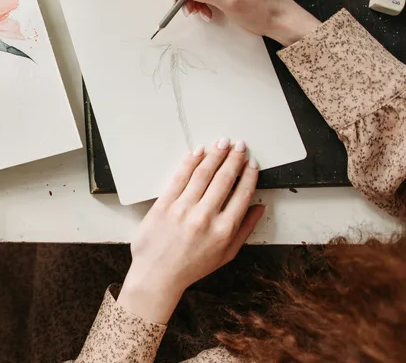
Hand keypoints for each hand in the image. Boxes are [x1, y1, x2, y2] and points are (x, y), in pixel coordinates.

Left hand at [117, 139, 265, 323]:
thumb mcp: (226, 254)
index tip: (252, 163)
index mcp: (224, 230)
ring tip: (222, 143)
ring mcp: (182, 210)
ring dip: (215, 155)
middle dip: (234, 159)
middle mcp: (204, 217)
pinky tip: (198, 152)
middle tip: (240, 145)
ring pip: (202, 174)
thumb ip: (245, 229)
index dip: (249, 175)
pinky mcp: (163, 205)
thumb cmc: (192, 266)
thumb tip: (259, 207)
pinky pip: (179, 178)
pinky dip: (190, 162)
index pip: (242, 194)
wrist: (157, 274)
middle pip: (223, 179)